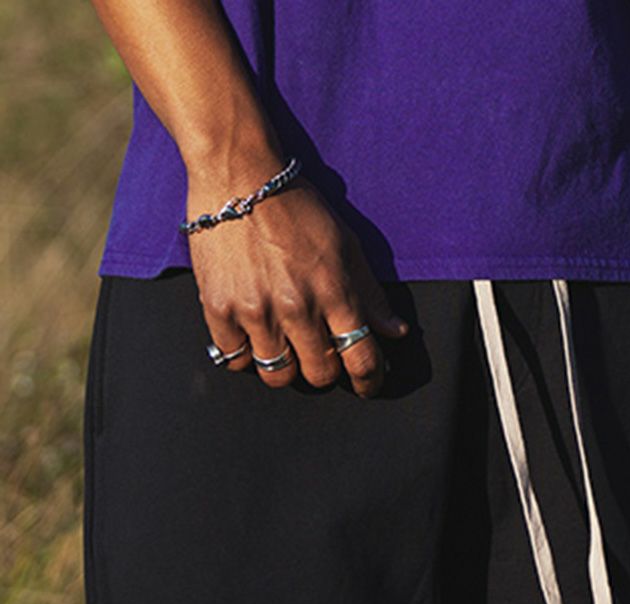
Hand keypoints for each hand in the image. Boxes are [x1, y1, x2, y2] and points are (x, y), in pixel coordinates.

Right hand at [186, 161, 407, 397]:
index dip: (369, 380)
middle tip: (321, 355)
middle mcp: (296, 308)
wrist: (237, 176)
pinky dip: (247, 356)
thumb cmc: (295, 207)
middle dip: (326, 371)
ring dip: (287, 367)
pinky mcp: (219, 309)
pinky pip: (236, 360)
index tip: (367, 384)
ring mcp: (255, 312)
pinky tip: (253, 336)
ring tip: (286, 346)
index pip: (361, 359)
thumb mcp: (347, 245)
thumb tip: (395, 332)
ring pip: (277, 375)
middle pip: (319, 375)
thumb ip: (371, 295)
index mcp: (334, 292)